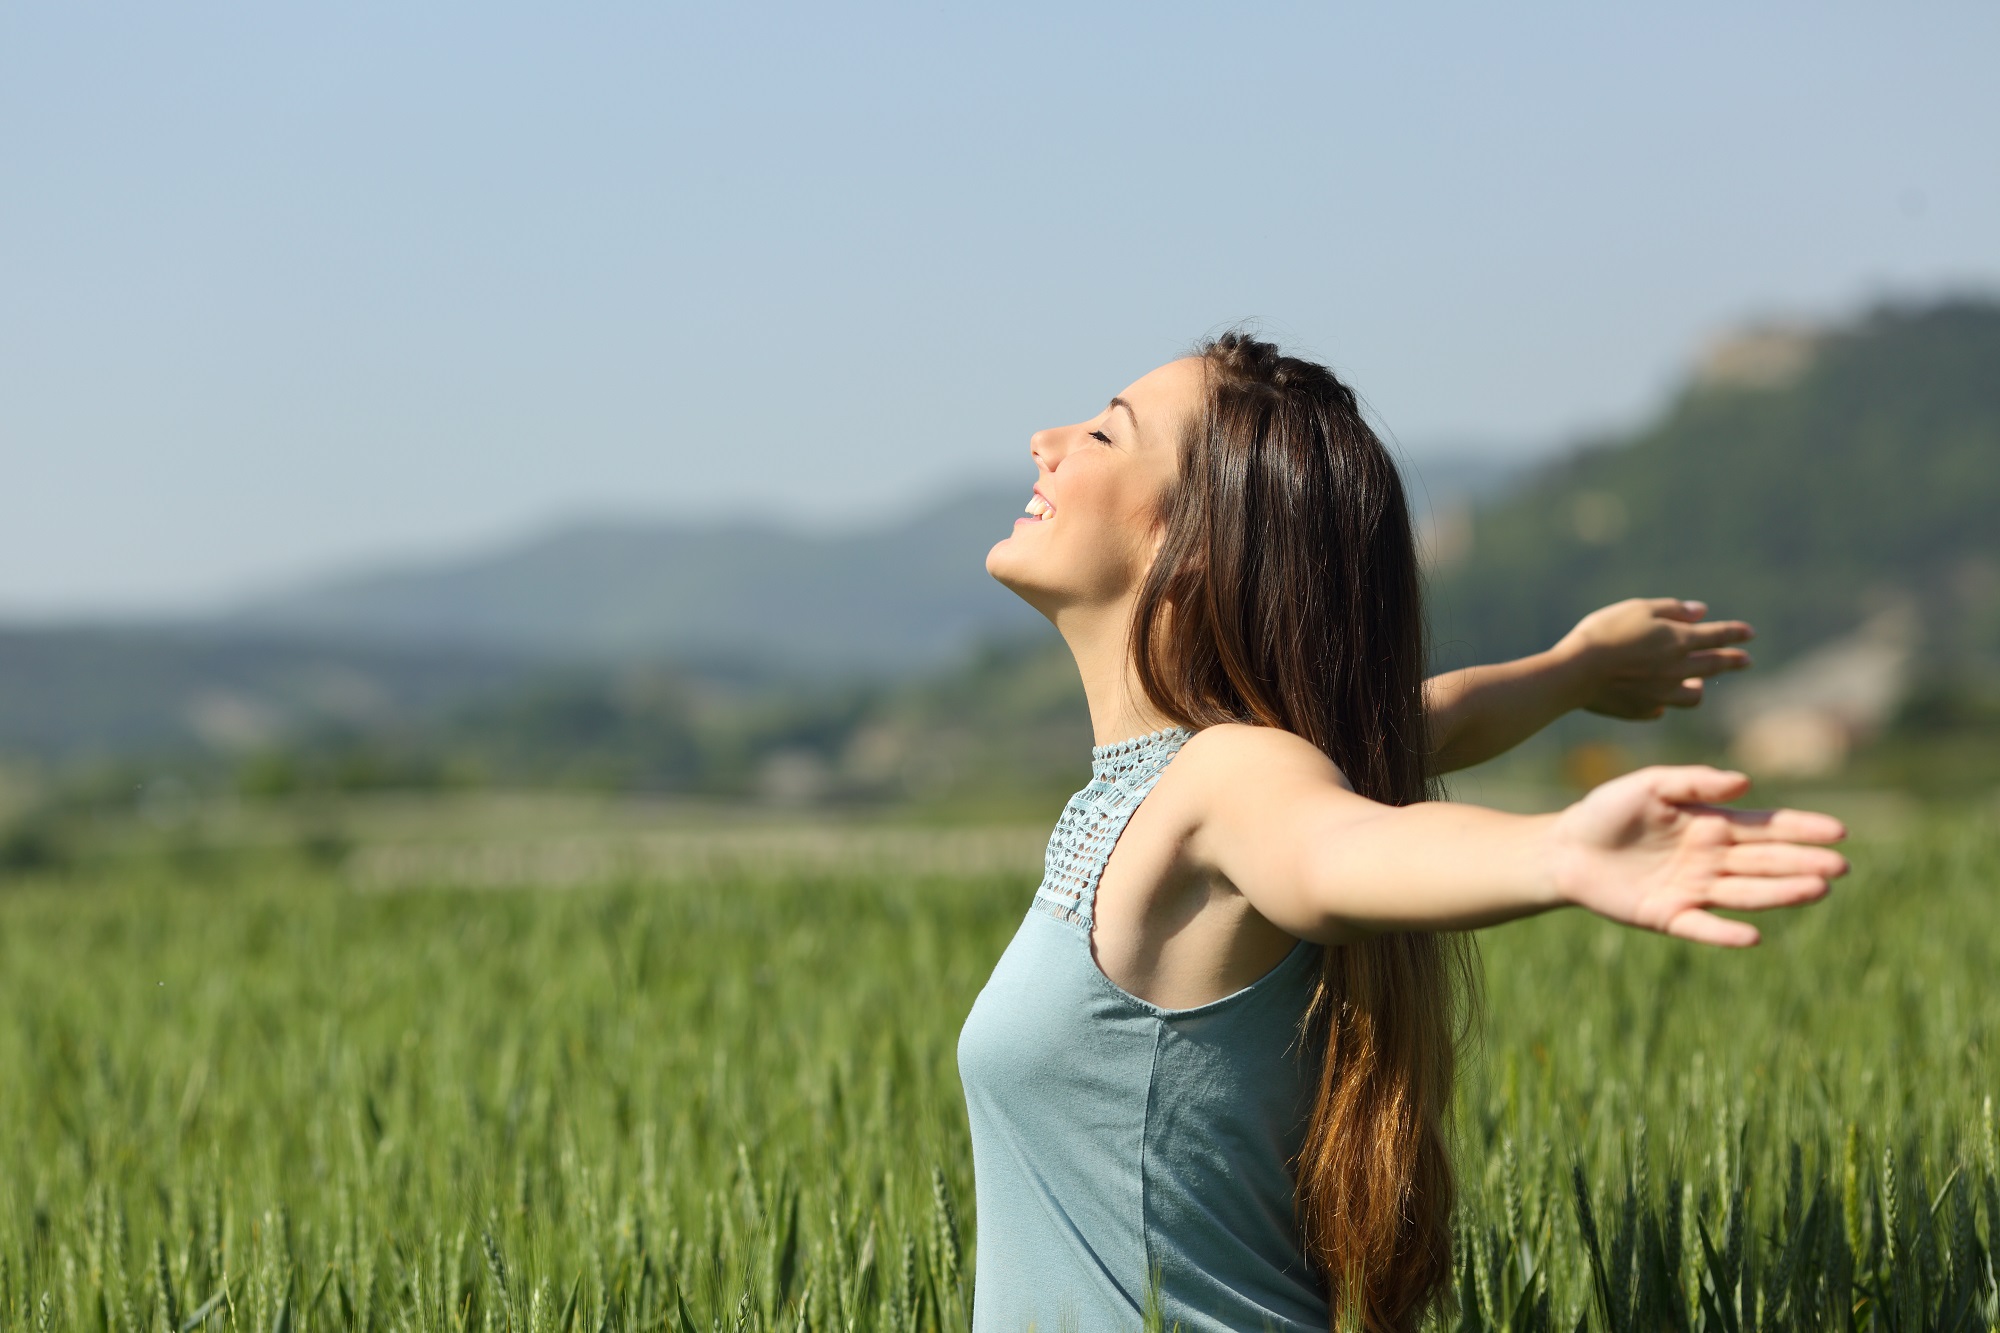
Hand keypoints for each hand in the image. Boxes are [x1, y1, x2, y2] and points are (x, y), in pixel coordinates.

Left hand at [1547, 767, 1847, 946]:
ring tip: (1817, 890)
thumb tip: (1745, 783)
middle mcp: (1711, 860)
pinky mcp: (1668, 916)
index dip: (1802, 829)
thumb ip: (1693, 781)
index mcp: (1711, 825)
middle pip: (1766, 863)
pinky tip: (1752, 936)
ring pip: (1745, 894)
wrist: (1564, 848)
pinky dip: (1725, 934)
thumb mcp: (1648, 785)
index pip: (1767, 827)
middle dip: (1803, 863)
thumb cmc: (1606, 811)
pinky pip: (1703, 928)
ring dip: (1780, 894)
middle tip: (1839, 866)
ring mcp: (1693, 890)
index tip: (1838, 832)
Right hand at [1556, 598, 1752, 718]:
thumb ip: (1672, 609)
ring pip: (1693, 696)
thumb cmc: (1604, 633)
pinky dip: (1663, 702)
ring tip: (1699, 683)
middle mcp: (1677, 670)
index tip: (1750, 633)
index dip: (1735, 633)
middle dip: (1732, 661)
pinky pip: (1660, 709)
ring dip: (1699, 686)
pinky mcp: (1642, 711)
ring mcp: (1661, 694)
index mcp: (1678, 640)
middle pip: (1713, 665)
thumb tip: (1700, 611)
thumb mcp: (1638, 609)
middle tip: (1745, 661)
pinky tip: (1657, 700)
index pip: (1717, 636)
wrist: (1576, 672)